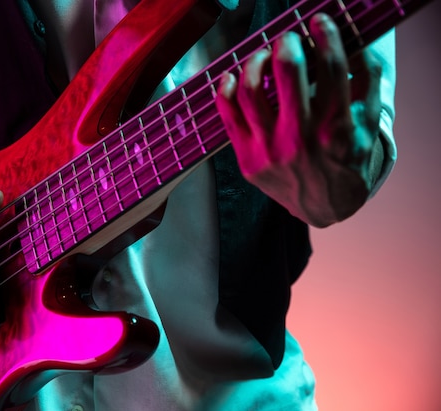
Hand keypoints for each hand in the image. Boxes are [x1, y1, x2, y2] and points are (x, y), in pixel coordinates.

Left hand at [215, 13, 382, 226]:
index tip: (319, 20)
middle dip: (287, 41)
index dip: (325, 34)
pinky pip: (227, 114)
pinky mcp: (248, 159)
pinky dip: (226, 88)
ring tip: (262, 56)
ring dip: (255, 60)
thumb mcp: (370, 124)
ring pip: (251, 88)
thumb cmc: (347, 159)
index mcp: (339, 128)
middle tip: (288, 37)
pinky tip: (233, 76)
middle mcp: (303, 139)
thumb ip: (368, 81)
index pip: (331, 66)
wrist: (324, 205)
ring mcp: (271, 151)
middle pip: (289, 69)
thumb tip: (355, 39)